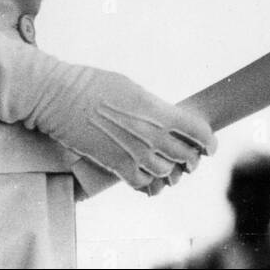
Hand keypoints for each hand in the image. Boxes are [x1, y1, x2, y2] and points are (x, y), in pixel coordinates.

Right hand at [26, 65, 216, 193]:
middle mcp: (151, 136)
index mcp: (157, 111)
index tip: (210, 146)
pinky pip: (143, 184)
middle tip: (191, 156)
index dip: (209, 141)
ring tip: (169, 166)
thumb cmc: (92, 84)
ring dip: (171, 171)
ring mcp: (134, 155)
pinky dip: (149, 182)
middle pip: (187, 157)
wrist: (60, 97)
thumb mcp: (131, 87)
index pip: (197, 132)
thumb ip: (153, 107)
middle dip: (192, 158)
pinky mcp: (116, 168)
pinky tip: (148, 176)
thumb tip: (165, 118)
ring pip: (167, 173)